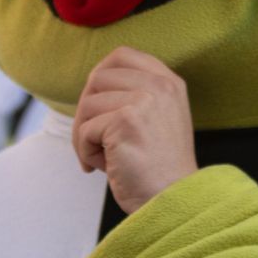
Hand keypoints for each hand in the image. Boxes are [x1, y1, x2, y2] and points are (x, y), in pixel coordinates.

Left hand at [72, 47, 197, 213]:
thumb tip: (90, 88)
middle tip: (92, 139)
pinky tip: (101, 167)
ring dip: (83, 135)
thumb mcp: (158, 120)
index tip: (97, 104)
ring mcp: (144, 101)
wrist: (175, 201)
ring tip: (100, 158)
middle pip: (97, 78)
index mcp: (169, 83)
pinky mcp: (125, 121)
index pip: (122, 55)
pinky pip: (85, 129)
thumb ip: (136, 97)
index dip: (100, 75)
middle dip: (86, 110)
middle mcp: (160, 86)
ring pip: (87, 104)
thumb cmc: (160, 169)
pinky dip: (85, 152)